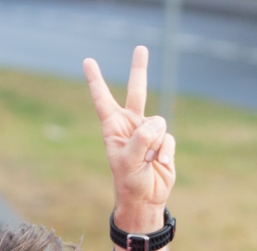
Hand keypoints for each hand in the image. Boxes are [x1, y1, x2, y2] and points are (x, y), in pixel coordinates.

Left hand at [84, 46, 175, 234]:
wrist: (145, 198)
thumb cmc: (129, 181)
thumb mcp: (128, 160)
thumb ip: (141, 139)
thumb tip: (156, 124)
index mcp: (113, 127)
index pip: (103, 99)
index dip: (96, 80)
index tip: (88, 61)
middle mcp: (131, 125)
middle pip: (137, 91)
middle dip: (139, 69)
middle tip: (141, 47)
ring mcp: (149, 132)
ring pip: (158, 123)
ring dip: (155, 143)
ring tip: (147, 160)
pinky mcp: (164, 141)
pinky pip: (168, 139)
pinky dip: (165, 152)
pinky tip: (159, 164)